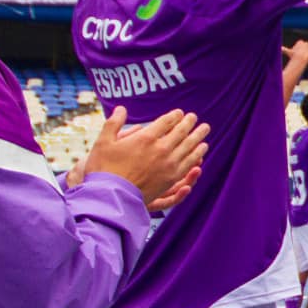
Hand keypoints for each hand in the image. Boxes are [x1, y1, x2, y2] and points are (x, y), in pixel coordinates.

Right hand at [76, 107, 209, 210]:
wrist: (110, 198)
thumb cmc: (103, 170)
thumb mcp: (103, 142)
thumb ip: (113, 123)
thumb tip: (121, 108)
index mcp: (146, 138)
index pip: (166, 122)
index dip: (175, 116)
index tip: (180, 113)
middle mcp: (161, 150)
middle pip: (181, 132)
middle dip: (189, 123)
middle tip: (195, 117)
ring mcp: (168, 165)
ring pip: (189, 147)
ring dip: (198, 136)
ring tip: (204, 130)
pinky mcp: (171, 179)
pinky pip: (188, 163)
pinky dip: (197, 154)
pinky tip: (201, 151)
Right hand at [283, 39, 307, 69]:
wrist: (301, 58)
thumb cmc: (293, 55)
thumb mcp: (288, 52)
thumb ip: (284, 50)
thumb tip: (279, 48)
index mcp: (300, 42)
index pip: (299, 47)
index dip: (297, 51)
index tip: (296, 54)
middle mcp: (306, 43)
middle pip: (303, 49)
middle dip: (302, 52)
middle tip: (300, 56)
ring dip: (306, 55)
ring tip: (303, 58)